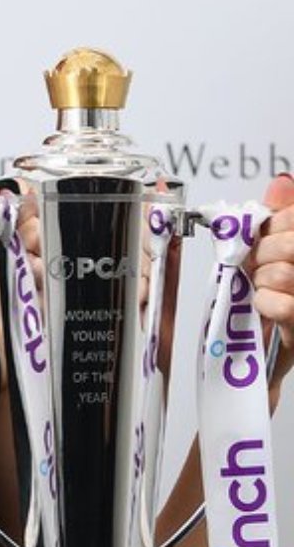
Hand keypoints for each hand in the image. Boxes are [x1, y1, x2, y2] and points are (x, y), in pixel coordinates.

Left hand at [248, 174, 293, 390]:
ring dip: (261, 283)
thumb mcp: (267, 256)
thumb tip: (281, 184)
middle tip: (257, 269)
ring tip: (263, 290)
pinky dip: (265, 306)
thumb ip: (279, 218)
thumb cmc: (264, 304)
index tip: (263, 238)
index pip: (292, 218)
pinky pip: (283, 304)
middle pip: (288, 244)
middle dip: (261, 256)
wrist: (256, 362)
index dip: (273, 227)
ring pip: (282, 273)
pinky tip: (266, 309)